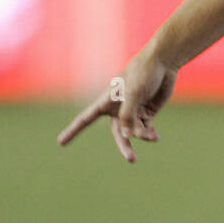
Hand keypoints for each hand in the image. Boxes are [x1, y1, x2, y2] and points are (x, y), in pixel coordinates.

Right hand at [57, 47, 176, 162]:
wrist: (163, 63)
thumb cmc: (143, 73)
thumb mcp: (133, 94)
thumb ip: (128, 116)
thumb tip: (127, 136)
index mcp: (106, 101)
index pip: (85, 119)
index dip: (72, 131)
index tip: (60, 142)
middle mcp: (118, 108)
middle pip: (117, 133)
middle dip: (124, 146)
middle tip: (132, 159)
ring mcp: (133, 111)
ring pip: (134, 132)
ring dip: (142, 135)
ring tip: (152, 136)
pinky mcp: (146, 112)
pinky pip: (145, 129)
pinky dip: (150, 134)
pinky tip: (155, 137)